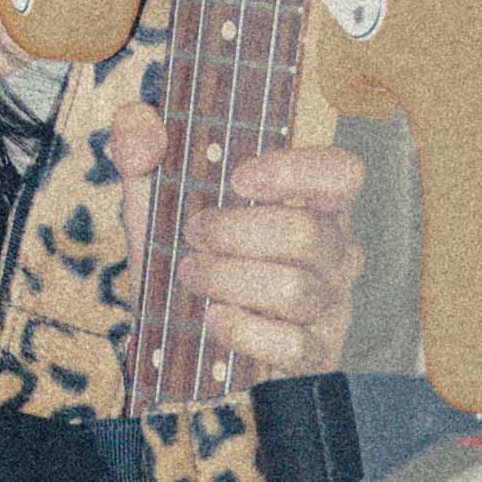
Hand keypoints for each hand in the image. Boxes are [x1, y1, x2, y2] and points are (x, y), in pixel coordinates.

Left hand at [115, 108, 364, 381]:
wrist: (172, 335)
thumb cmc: (184, 254)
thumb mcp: (154, 198)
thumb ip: (140, 149)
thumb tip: (139, 125)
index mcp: (312, 202)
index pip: (343, 172)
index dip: (298, 170)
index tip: (238, 178)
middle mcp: (334, 251)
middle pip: (308, 234)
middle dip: (235, 233)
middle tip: (191, 234)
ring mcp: (331, 306)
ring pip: (296, 290)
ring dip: (229, 280)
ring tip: (189, 275)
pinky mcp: (315, 356)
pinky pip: (294, 347)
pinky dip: (245, 332)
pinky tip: (212, 319)